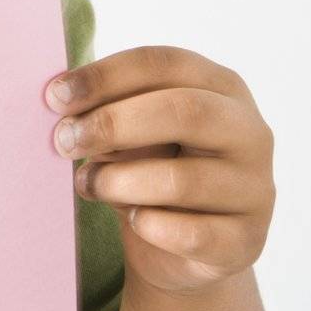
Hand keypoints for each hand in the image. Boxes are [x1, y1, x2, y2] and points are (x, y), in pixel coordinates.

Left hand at [45, 46, 274, 295]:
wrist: (186, 247)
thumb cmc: (152, 167)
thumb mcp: (132, 130)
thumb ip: (108, 109)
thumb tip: (62, 104)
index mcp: (220, 86)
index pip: (165, 64)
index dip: (106, 75)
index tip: (55, 96)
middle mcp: (249, 132)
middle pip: (184, 111)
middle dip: (113, 123)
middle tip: (64, 139)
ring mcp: (255, 188)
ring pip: (181, 179)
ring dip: (117, 182)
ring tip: (86, 184)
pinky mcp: (247, 241)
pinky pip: (192, 234)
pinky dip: (150, 227)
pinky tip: (132, 220)